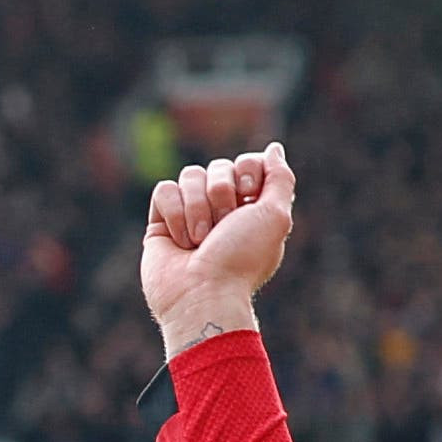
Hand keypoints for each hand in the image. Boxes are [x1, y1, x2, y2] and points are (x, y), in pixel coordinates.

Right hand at [139, 142, 296, 349]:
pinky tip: (181, 241)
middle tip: (223, 228)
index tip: (249, 198)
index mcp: (252, 208)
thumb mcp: (275, 216)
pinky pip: (165, 190)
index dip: (247, 173)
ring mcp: (190, 214)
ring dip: (198, 208)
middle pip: (218, 167)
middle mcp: (222, 209)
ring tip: (200, 241)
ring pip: (190, 175)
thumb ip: (280, 178)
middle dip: (222, 194)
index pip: (248, 163)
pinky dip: (175, 213)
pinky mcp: (161, 222)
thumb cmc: (242, 259)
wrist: (203, 293)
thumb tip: (274, 148)